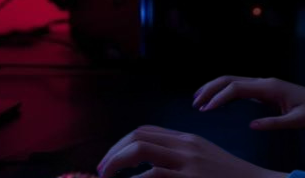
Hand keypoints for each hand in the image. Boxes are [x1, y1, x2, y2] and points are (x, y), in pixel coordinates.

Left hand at [97, 124, 286, 177]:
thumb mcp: (203, 162)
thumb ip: (178, 159)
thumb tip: (148, 168)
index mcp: (187, 140)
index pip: (145, 131)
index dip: (120, 144)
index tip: (110, 162)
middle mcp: (186, 146)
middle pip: (137, 137)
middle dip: (112, 153)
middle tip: (101, 172)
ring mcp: (188, 163)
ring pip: (140, 150)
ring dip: (115, 164)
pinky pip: (153, 175)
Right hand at [192, 75, 304, 129]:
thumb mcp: (298, 122)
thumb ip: (274, 123)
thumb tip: (251, 125)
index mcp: (271, 87)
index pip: (238, 88)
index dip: (219, 97)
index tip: (205, 109)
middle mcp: (266, 82)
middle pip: (231, 79)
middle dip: (211, 89)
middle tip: (195, 104)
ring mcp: (266, 85)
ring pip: (235, 81)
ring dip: (216, 89)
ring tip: (200, 101)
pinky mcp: (268, 91)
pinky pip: (242, 87)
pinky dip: (227, 92)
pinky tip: (219, 102)